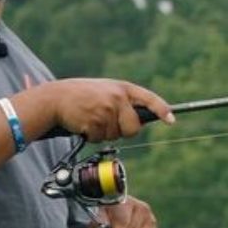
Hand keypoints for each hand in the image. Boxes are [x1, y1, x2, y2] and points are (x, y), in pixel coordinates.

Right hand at [41, 79, 174, 141]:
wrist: (55, 98)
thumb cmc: (81, 96)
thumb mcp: (105, 91)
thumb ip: (123, 101)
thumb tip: (139, 122)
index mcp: (123, 88)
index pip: (149, 99)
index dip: (162, 110)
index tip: (172, 120)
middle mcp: (118, 97)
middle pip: (133, 128)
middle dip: (123, 131)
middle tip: (107, 122)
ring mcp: (107, 109)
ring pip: (116, 135)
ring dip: (103, 133)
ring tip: (91, 118)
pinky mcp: (95, 121)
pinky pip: (100, 139)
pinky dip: (92, 136)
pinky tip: (84, 123)